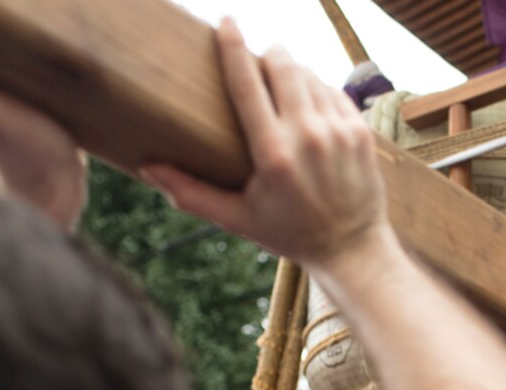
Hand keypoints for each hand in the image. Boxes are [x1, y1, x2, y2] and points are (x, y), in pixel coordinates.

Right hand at [140, 18, 389, 268]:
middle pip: (283, 66)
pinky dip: (318, 90)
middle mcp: (308, 137)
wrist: (351, 249)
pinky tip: (308, 103)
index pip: (247, 84)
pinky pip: (334, 91)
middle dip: (268, 53)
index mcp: (273, 155)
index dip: (234, 46)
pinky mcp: (360, 132)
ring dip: (293, 72)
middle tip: (258, 58)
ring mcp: (339, 131)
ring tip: (281, 85)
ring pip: (310, 75)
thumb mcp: (238, 219)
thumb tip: (145, 167)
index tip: (226, 21)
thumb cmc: (289, 234)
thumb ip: (191, 193)